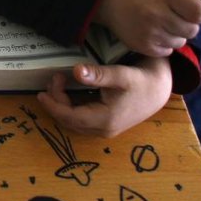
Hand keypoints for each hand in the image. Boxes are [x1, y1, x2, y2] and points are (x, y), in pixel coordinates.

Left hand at [36, 56, 172, 137]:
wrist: (159, 90)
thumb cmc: (141, 80)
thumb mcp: (120, 75)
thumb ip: (98, 74)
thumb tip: (75, 71)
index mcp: (105, 119)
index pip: (70, 117)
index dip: (53, 106)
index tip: (41, 93)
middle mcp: (104, 129)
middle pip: (70, 121)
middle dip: (56, 102)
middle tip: (54, 79)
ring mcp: (106, 129)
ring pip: (74, 123)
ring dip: (62, 106)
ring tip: (57, 83)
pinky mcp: (107, 125)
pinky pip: (81, 121)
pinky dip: (70, 109)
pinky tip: (67, 93)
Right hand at [95, 0, 200, 56]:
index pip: (199, 13)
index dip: (200, 12)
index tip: (192, 8)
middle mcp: (159, 16)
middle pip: (192, 30)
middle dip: (188, 23)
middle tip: (175, 15)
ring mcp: (150, 33)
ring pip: (180, 42)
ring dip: (176, 34)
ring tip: (164, 24)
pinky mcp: (143, 46)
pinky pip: (166, 51)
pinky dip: (164, 44)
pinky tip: (155, 32)